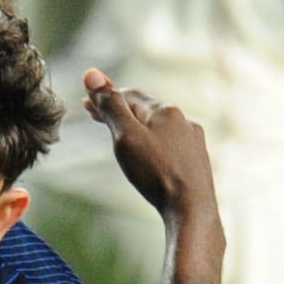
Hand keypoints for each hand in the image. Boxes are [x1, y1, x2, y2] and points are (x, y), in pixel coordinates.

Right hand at [87, 71, 212, 219]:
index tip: (86, 102)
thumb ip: (110, 106)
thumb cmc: (156, 173)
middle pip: (144, 111)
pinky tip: (149, 156)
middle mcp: (183, 121)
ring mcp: (193, 141)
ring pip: (159, 129)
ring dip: (138, 129)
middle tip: (95, 114)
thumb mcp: (125, 136)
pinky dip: (153, 145)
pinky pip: (170, 146)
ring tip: (121, 135)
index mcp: (165, 110)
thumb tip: (92, 73)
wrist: (191, 209)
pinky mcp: (197, 161)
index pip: (129, 96)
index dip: (106, 97)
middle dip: (120, 113)